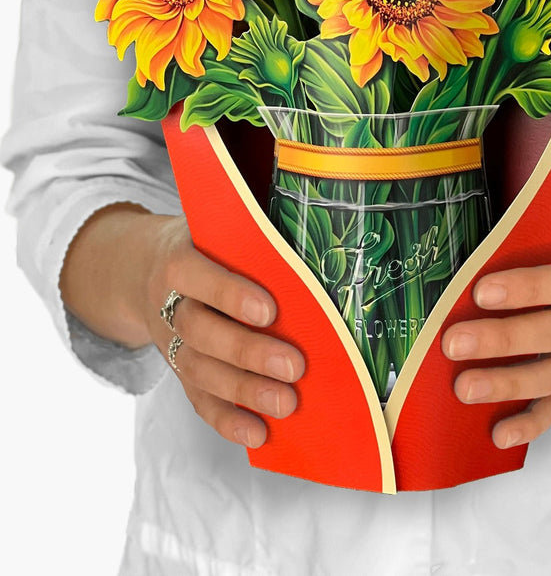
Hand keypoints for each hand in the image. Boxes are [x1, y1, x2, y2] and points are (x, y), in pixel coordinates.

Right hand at [60, 204, 304, 449]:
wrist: (144, 272)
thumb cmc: (204, 247)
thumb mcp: (215, 228)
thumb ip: (249, 229)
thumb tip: (302, 221)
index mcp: (177, 261)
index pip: (197, 277)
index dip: (229, 295)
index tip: (270, 310)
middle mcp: (168, 304)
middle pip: (200, 331)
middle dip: (248, 352)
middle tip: (294, 366)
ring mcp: (170, 343)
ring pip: (200, 371)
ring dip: (244, 391)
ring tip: (287, 403)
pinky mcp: (179, 373)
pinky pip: (198, 401)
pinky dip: (227, 421)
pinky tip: (258, 433)